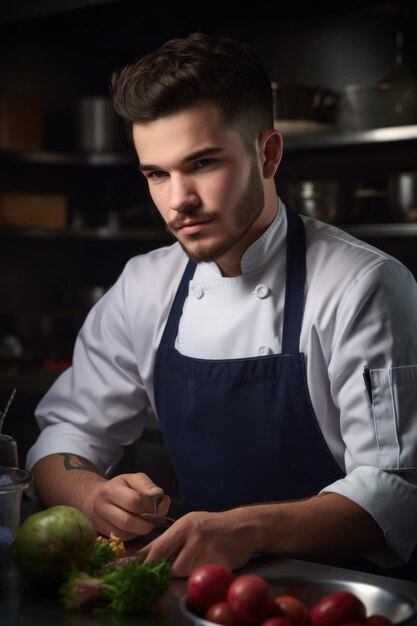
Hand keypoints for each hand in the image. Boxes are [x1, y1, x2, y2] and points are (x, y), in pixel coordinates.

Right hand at [83, 472, 170, 540]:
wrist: (95, 498)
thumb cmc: (120, 487)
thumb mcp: (133, 479)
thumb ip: (148, 486)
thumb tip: (161, 496)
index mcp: (110, 490)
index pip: (133, 501)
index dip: (150, 505)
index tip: (160, 505)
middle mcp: (102, 508)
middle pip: (128, 521)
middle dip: (148, 522)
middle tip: (158, 517)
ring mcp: (101, 523)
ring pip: (125, 533)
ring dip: (142, 530)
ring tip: (149, 521)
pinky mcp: (104, 535)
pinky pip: (123, 539)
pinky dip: (135, 534)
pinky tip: (139, 526)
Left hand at [138, 508, 256, 576]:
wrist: (244, 527)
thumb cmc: (212, 526)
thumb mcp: (189, 525)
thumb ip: (168, 540)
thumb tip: (143, 555)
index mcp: (184, 526)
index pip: (158, 548)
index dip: (146, 563)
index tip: (137, 572)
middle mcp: (195, 537)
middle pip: (171, 567)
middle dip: (167, 571)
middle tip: (169, 570)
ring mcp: (208, 551)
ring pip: (185, 574)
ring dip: (185, 573)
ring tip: (194, 561)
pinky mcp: (220, 564)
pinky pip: (201, 577)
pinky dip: (199, 576)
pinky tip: (205, 564)